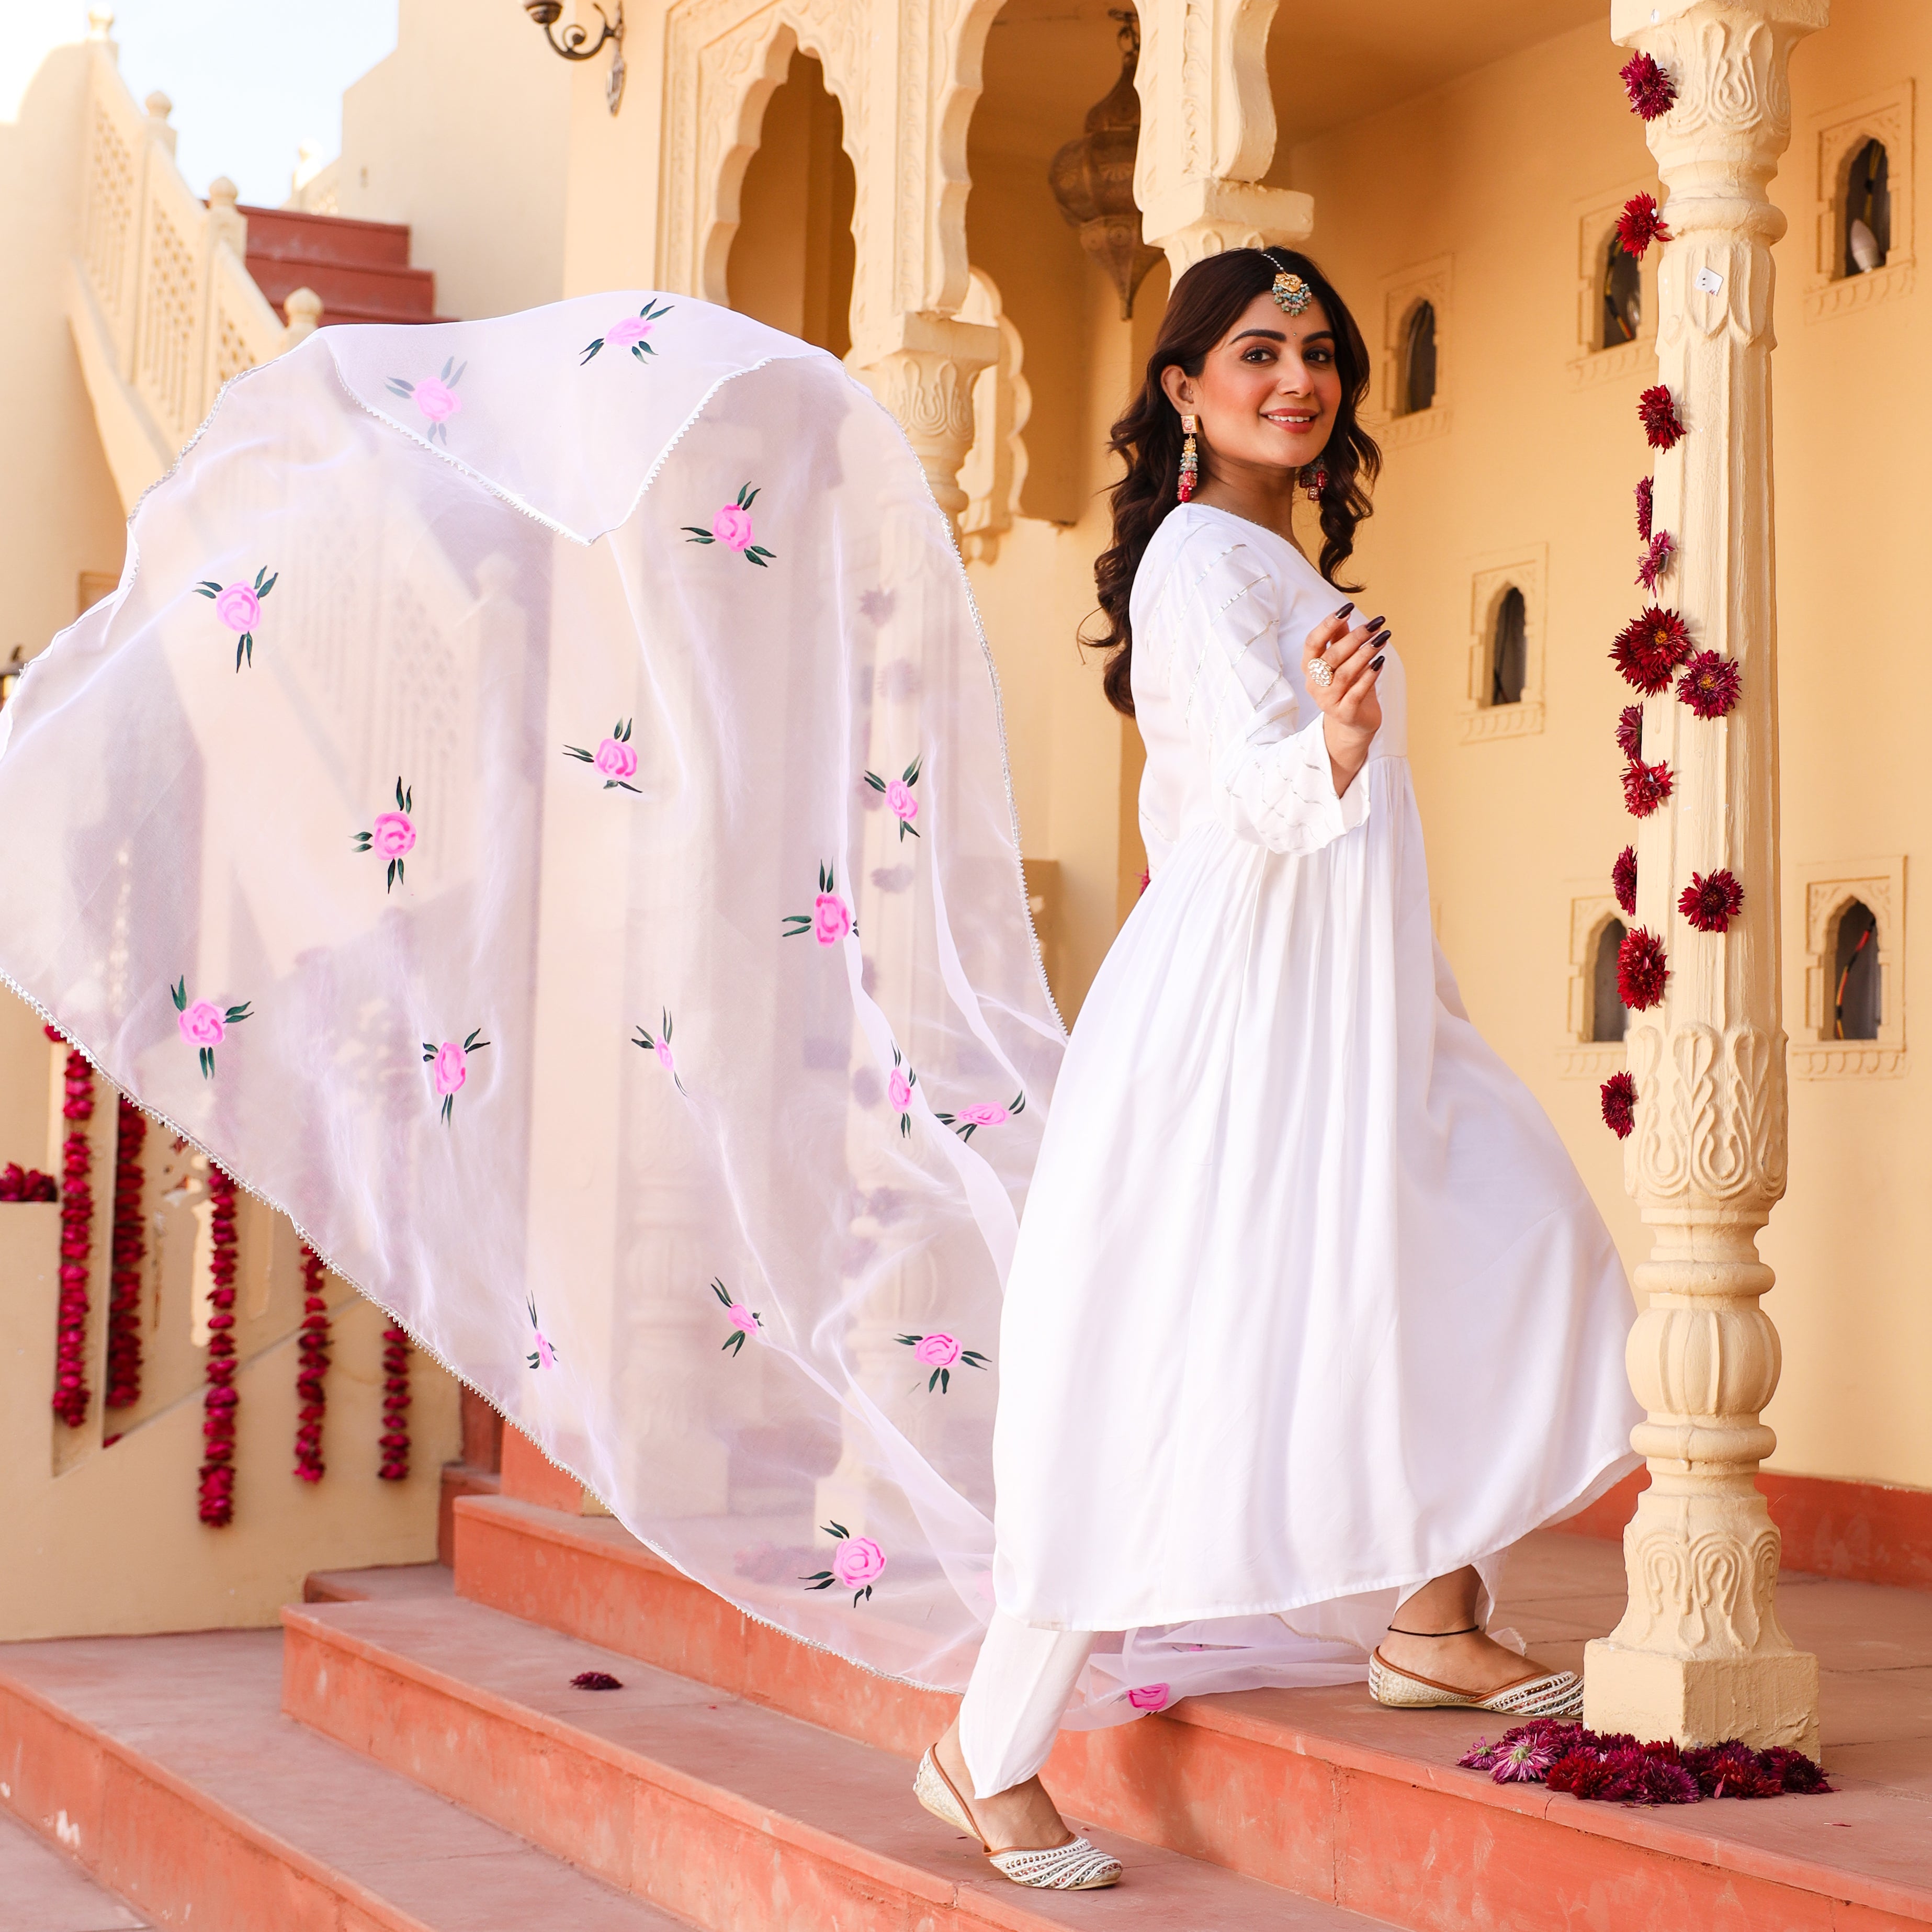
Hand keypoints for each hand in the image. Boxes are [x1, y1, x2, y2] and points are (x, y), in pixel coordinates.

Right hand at [1300, 603, 1386, 793]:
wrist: (1353, 723)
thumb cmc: (1348, 686)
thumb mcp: (1343, 660)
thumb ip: (1340, 638)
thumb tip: (1344, 612)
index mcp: (1310, 667)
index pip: (1313, 642)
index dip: (1327, 625)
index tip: (1347, 609)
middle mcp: (1314, 684)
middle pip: (1331, 657)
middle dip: (1354, 638)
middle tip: (1375, 625)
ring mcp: (1328, 701)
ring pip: (1344, 674)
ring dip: (1365, 654)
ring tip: (1382, 639)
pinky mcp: (1345, 713)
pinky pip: (1356, 693)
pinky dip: (1369, 676)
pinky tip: (1381, 662)